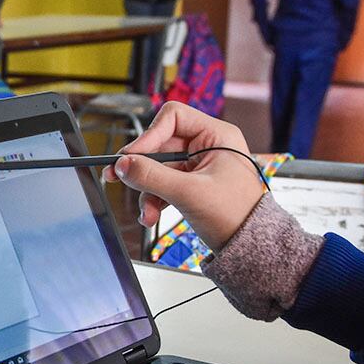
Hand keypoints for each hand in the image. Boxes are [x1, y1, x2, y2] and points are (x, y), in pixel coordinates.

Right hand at [102, 102, 263, 249]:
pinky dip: (152, 199)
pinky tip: (150, 215)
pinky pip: (162, 184)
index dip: (148, 136)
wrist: (248, 246)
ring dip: (146, 190)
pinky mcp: (190, 183)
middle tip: (116, 176)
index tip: (130, 157)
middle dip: (141, 168)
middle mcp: (206, 146)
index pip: (172, 118)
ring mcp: (197, 166)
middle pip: (159, 145)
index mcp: (216, 135)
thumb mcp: (189, 193)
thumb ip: (152, 177)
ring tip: (146, 211)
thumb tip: (122, 165)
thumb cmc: (236, 215)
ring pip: (157, 168)